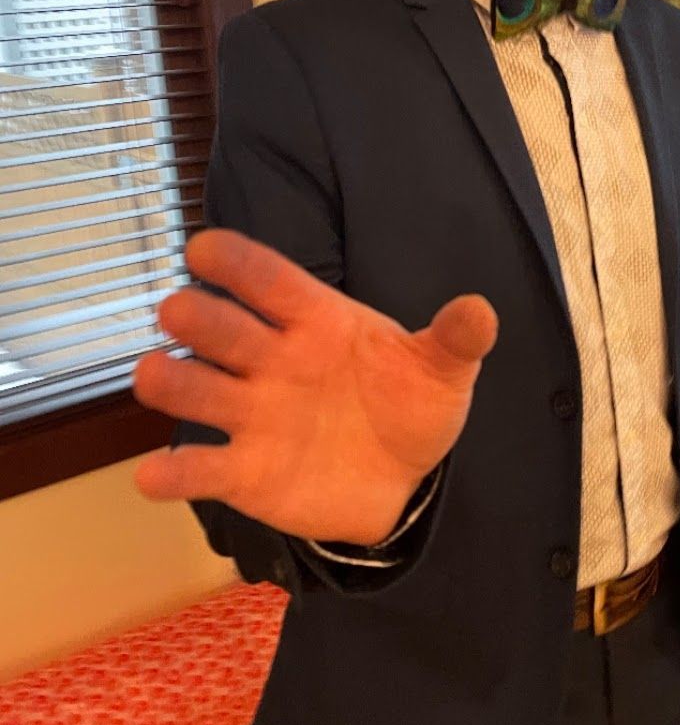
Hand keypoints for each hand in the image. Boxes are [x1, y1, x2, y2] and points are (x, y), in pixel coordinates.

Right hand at [131, 227, 498, 543]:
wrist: (406, 477)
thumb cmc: (410, 404)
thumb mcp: (443, 370)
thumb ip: (456, 340)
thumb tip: (480, 311)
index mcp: (317, 321)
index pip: (272, 281)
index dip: (238, 263)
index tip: (203, 246)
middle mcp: (273, 360)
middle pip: (224, 330)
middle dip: (198, 318)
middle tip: (178, 309)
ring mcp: (253, 416)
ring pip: (197, 391)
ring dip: (172, 383)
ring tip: (154, 375)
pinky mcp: (245, 473)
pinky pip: (202, 471)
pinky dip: (175, 474)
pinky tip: (154, 478)